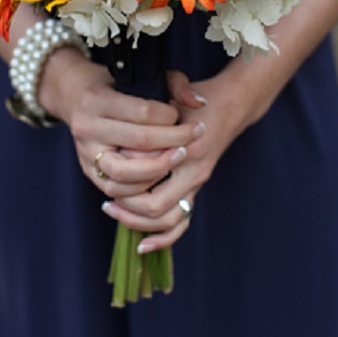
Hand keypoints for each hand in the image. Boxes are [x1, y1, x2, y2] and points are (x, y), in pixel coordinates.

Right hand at [38, 50, 204, 197]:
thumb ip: (175, 84)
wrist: (75, 96)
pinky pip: (115, 188)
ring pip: (124, 172)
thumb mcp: (141, 74)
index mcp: (98, 98)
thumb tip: (199, 103)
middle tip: (194, 137)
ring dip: (158, 169)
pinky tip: (161, 174)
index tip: (182, 116)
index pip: (142, 112)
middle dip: (173, 141)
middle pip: (138, 141)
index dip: (169, 116)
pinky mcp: (87, 170)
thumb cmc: (115, 84)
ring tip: (179, 157)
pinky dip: (141, 186)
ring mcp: (85, 151)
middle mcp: (87, 126)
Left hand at [101, 71, 241, 250]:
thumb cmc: (197, 98)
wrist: (231, 104)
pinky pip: (181, 223)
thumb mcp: (176, 91)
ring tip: (114, 212)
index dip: (128, 178)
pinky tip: (142, 245)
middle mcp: (195, 171)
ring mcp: (197, 183)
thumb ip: (154, 106)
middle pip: (157, 206)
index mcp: (189, 149)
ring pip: (169, 221)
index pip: (153, 175)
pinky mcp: (195, 189)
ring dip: (139, 222)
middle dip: (128, 208)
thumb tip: (128, 134)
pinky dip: (163, 238)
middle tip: (106, 202)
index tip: (108, 173)